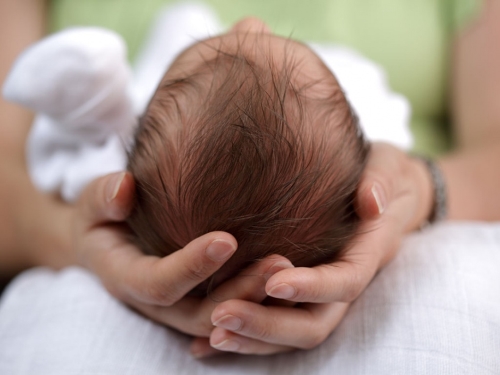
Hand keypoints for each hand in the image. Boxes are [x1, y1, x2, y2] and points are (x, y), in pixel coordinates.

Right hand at [73, 171, 293, 341]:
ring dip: (256, 300)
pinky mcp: (196, 301)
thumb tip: (124, 188)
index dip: (191, 266)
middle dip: (239, 291)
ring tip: (291, 269)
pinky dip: (257, 304)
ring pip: (221, 319)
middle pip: (199, 312)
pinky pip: (230, 313)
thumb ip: (103, 197)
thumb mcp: (91, 204)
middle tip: (279, 263)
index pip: (159, 283)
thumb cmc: (102, 217)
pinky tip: (291, 279)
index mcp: (126, 278)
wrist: (105, 243)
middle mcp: (155, 303)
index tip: (227, 238)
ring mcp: (178, 307)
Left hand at [194, 143, 433, 355]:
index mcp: (367, 254)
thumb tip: (371, 202)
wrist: (383, 194)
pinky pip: (277, 322)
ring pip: (292, 332)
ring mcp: (322, 292)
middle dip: (270, 325)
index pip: (345, 282)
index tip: (275, 283)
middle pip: (313, 323)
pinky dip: (247, 336)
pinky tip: (208, 339)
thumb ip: (381, 180)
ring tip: (212, 333)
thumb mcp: (387, 166)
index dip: (313, 287)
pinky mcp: (302, 293)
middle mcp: (343, 282)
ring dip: (254, 338)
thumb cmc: (382, 174)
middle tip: (222, 315)